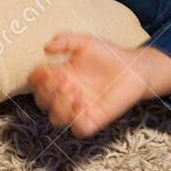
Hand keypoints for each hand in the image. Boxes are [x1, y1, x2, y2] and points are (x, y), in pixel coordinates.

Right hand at [28, 33, 170, 137]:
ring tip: (74, 91)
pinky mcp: (95, 119)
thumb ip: (65, 40)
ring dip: (59, 106)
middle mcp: (67, 94)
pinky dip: (76, 119)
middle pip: (42, 102)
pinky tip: (83, 103)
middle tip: (65, 80)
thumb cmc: (109, 55)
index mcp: (61, 76)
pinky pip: (78, 129)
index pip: (37, 84)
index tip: (45, 70)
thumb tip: (46, 47)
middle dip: (47, 92)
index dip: (36, 79)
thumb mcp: (85, 43)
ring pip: (56, 119)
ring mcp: (80, 109)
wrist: (134, 67)